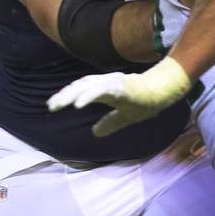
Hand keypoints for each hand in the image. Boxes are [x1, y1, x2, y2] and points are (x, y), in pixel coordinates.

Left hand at [47, 57, 191, 136]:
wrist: (163, 94)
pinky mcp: (121, 86)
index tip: (53, 105)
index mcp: (103, 88)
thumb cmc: (144, 101)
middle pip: (80, 87)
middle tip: (51, 106)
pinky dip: (88, 95)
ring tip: (59, 104)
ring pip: (87, 87)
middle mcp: (105, 83)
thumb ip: (109, 123)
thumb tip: (95, 133)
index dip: (66, 96)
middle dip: (64, 96)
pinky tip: (78, 104)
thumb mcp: (124, 117)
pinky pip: (101, 90)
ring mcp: (112, 83)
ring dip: (72, 95)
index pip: (80, 90)